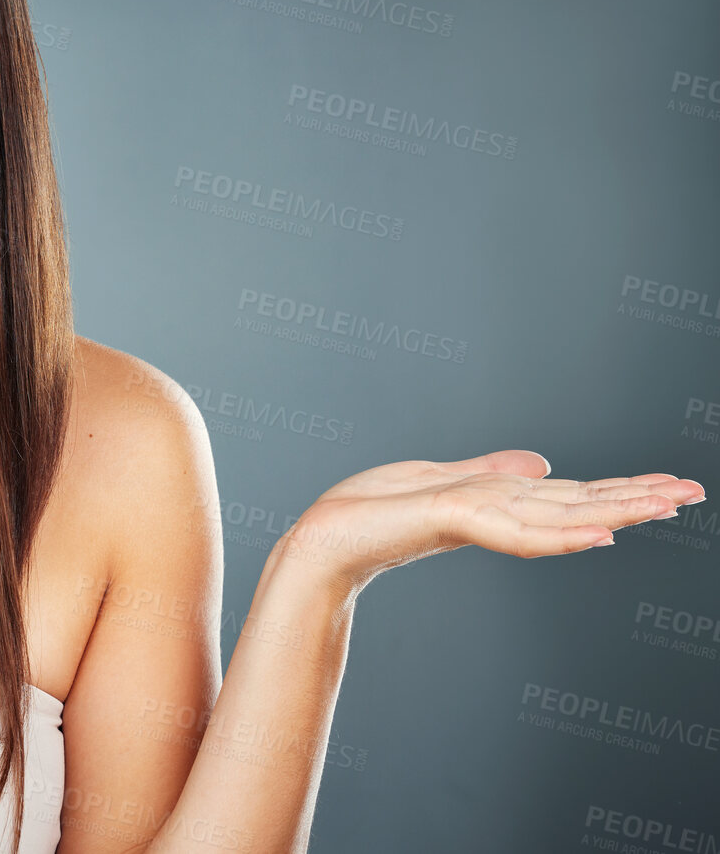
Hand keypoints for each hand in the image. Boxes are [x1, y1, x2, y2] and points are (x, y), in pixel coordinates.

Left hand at [280, 449, 705, 590]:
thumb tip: (542, 462)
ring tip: (666, 506)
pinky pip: (514, 530)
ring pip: (558, 516)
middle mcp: (495, 513)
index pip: (570, 494)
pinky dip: (558, 533)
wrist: (321, 541)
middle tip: (696, 493)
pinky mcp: (450, 520)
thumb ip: (490, 473)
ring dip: (614, 511)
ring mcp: (477, 520)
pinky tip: (599, 535)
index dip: (620, 489)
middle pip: (578, 504)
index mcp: (496, 501)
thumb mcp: (436, 479)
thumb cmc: (368, 512)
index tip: (672, 485)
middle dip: (635, 498)